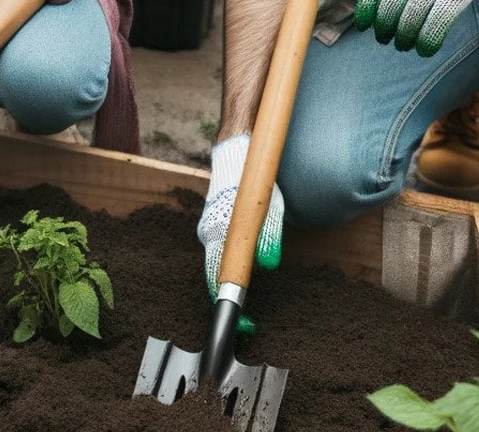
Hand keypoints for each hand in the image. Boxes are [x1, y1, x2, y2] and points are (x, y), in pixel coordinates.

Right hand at [197, 134, 283, 315]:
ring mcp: (208, 233)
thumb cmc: (252, 181)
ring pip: (215, 269)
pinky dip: (226, 274)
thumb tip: (269, 265)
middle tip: (249, 323)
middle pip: (214, 278)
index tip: (242, 323)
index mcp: (219, 231)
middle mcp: (208, 235)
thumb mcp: (269, 207)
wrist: (233, 156)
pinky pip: (216, 258)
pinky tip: (239, 281)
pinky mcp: (211, 230)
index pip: (218, 277)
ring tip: (245, 308)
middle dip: (230, 302)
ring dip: (228, 289)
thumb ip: (269, 236)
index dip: (228, 302)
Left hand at [354, 0, 478, 56]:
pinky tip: (425, 50)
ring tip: (403, 45)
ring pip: (409, 21)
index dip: (366, 10)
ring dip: (403, 39)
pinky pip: (435, 26)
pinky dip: (427, 42)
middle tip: (385, 39)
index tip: (364, 25)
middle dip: (384, 29)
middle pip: (389, 9)